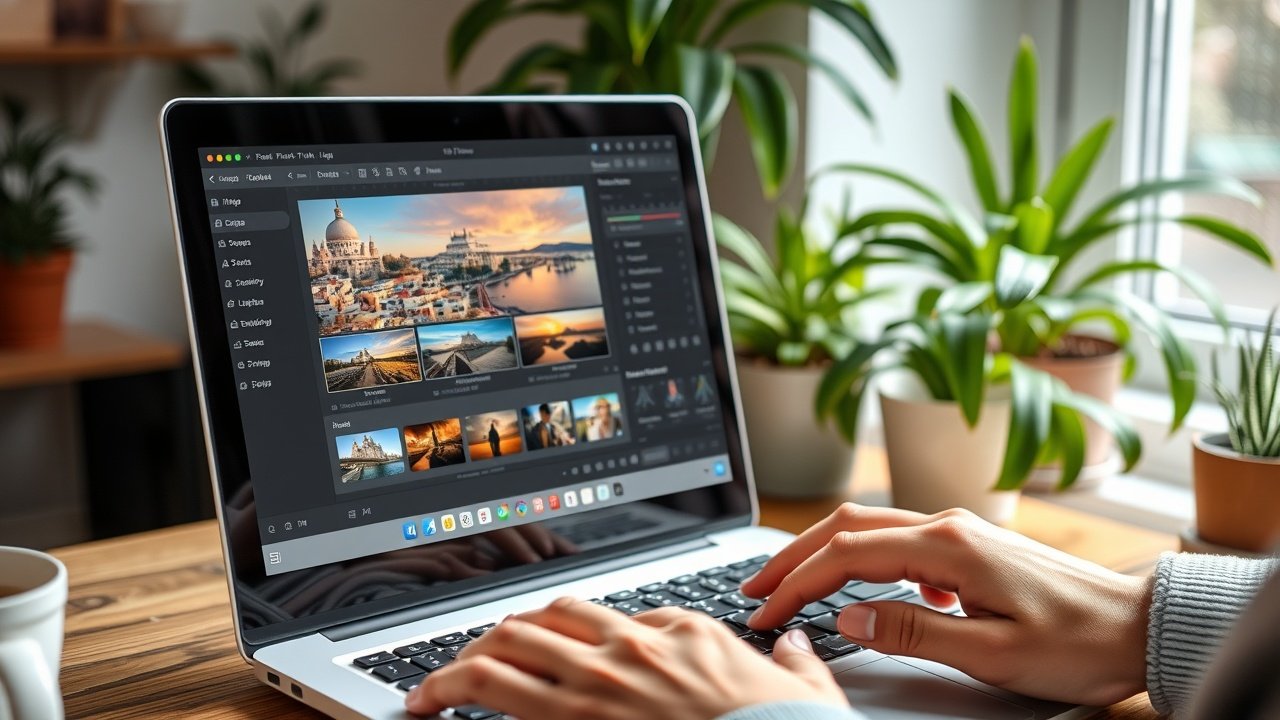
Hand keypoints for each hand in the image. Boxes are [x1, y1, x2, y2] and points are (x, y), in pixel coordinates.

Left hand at [405, 597, 847, 718]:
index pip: (603, 618)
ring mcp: (599, 686)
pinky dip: (456, 691)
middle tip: (478, 661)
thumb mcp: (805, 691)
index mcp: (682, 632)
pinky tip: (433, 701)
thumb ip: (795, 662)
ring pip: (509, 646)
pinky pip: (499, 695)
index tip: (551, 650)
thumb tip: (794, 644)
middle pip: (544, 621)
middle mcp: (631, 649)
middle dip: (504, 638)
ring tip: (436, 682)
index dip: (565, 634)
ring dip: (464, 659)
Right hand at [740, 504, 1150, 705]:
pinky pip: (897, 540)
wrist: (1140, 624)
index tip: (764, 612)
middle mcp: (949, 526)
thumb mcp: (993, 653)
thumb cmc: (1077, 643)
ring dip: (822, 552)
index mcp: (949, 547)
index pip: (847, 556)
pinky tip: (860, 591)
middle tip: (752, 587)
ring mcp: (960, 530)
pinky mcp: (970, 544)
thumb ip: (913, 631)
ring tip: (787, 581)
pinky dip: (858, 556)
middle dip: (793, 555)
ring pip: (870, 528)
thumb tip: (848, 615)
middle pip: (848, 526)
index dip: (796, 583)